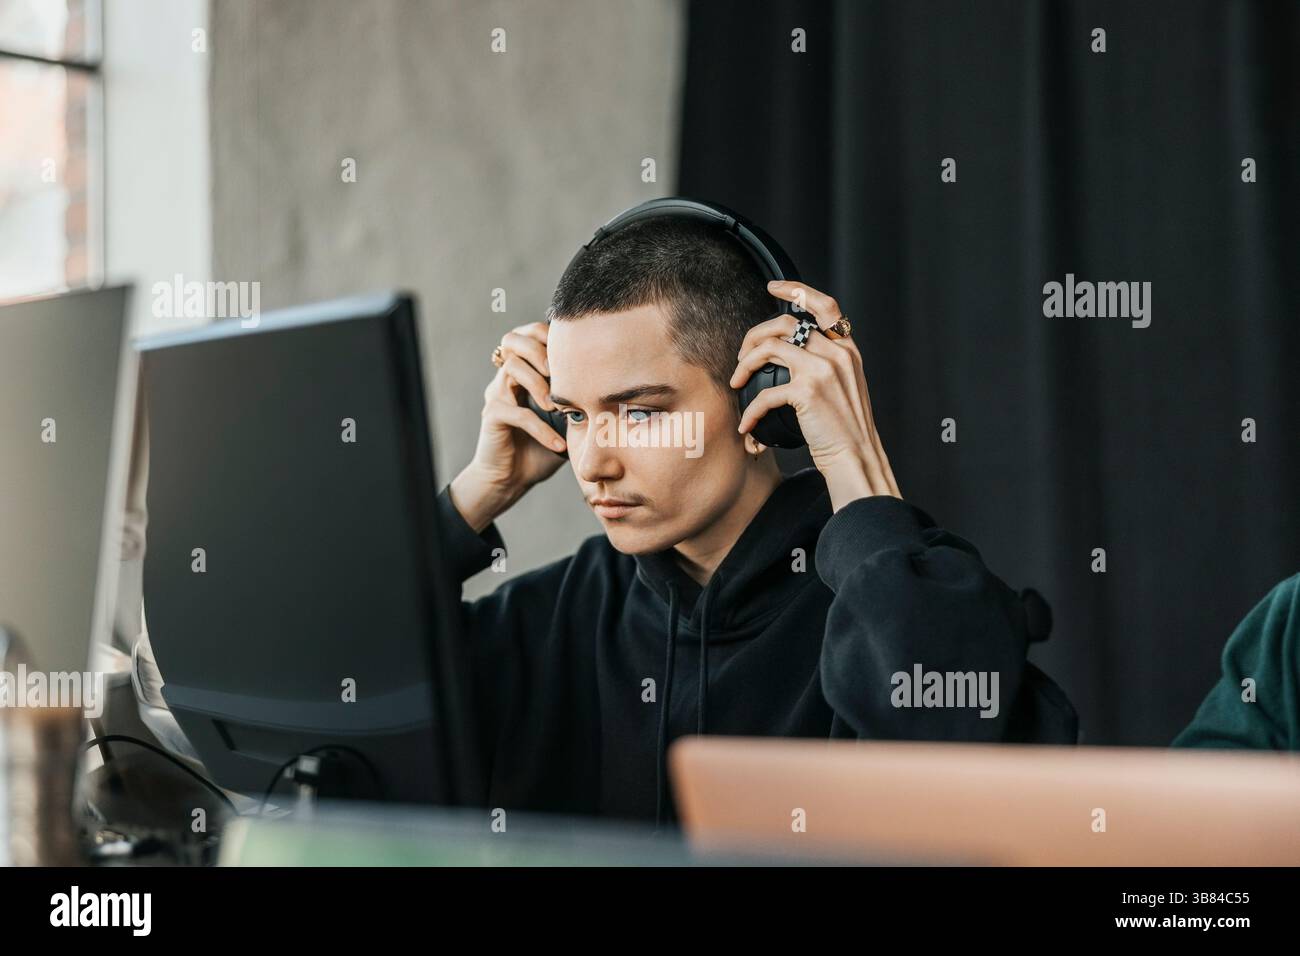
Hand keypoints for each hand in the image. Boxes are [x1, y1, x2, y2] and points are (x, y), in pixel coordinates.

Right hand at [450, 321, 567, 531]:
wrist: (511, 478)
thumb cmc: (542, 448)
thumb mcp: (569, 422)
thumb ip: (584, 401)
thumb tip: (623, 390)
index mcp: (524, 371)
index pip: (530, 333)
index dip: (548, 335)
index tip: (576, 355)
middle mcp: (507, 378)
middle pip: (513, 339)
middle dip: (540, 351)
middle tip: (560, 375)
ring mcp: (497, 395)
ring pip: (512, 369)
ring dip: (539, 385)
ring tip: (557, 408)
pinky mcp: (492, 416)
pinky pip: (516, 413)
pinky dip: (541, 429)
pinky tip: (558, 445)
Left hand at [730, 280, 900, 510]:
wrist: (857, 458)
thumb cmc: (845, 429)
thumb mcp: (845, 386)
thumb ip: (826, 364)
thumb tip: (789, 353)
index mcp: (847, 349)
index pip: (824, 305)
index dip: (798, 290)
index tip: (773, 287)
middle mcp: (837, 354)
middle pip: (785, 323)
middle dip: (754, 335)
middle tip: (742, 356)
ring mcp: (823, 370)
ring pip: (769, 348)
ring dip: (745, 364)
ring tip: (737, 382)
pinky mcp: (808, 392)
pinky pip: (765, 393)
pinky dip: (751, 411)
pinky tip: (747, 425)